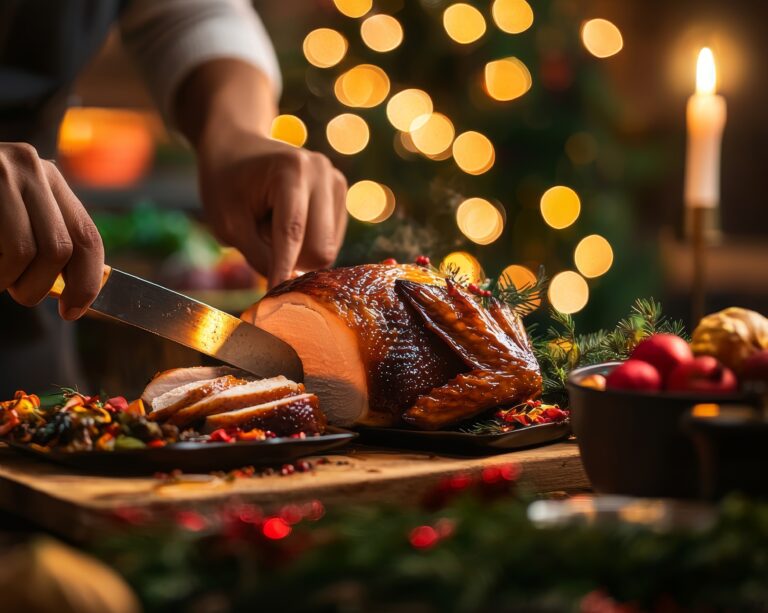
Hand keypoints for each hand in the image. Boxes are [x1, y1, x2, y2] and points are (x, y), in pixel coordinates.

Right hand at [0, 142, 103, 318]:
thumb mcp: (16, 213)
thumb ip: (46, 240)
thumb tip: (79, 294)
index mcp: (50, 178)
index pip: (88, 237)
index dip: (86, 282)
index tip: (73, 310)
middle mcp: (30, 167)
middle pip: (58, 250)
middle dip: (38, 286)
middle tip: (16, 293)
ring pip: (22, 253)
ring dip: (4, 280)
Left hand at [197, 132, 346, 286]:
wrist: (237, 146)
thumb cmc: (226, 185)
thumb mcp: (228, 224)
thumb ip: (259, 256)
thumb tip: (288, 287)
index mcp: (291, 170)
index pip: (293, 234)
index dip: (283, 270)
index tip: (276, 299)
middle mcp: (322, 172)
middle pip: (320, 249)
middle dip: (292, 260)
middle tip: (261, 242)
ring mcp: (336, 181)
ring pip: (328, 248)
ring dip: (299, 251)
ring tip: (275, 226)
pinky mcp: (341, 194)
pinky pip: (331, 240)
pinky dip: (308, 243)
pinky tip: (291, 223)